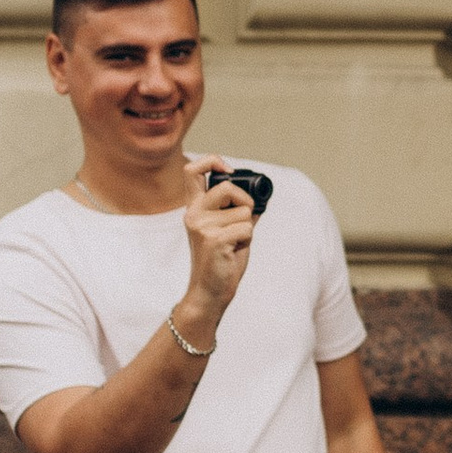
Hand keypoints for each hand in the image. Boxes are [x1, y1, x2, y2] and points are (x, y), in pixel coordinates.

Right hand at [177, 155, 255, 339]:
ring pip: (244, 212)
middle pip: (227, 187)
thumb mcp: (228, 229)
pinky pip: (247, 229)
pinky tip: (233, 251)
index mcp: (195, 208)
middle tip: (242, 221)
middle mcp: (194, 214)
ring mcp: (202, 227)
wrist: (211, 291)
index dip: (212, 161)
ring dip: (247, 228)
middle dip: (245, 202)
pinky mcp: (214, 240)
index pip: (192, 170)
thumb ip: (238, 211)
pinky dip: (248, 240)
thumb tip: (259, 197)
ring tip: (234, 243)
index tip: (228, 170)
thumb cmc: (222, 260)